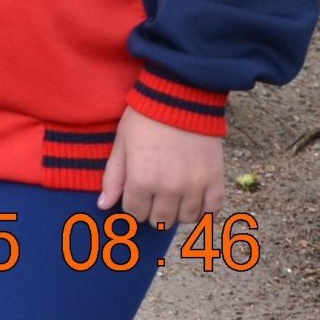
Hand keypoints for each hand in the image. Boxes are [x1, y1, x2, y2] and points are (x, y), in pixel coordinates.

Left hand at [96, 107, 225, 229]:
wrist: (179, 99)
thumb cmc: (144, 119)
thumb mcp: (121, 144)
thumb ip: (113, 178)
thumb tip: (104, 205)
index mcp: (141, 181)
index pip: (134, 213)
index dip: (133, 205)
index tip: (135, 195)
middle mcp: (169, 189)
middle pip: (160, 220)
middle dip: (153, 211)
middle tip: (154, 195)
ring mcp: (194, 187)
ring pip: (186, 218)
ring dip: (177, 211)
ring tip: (173, 196)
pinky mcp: (215, 180)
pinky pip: (212, 210)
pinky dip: (203, 209)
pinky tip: (194, 199)